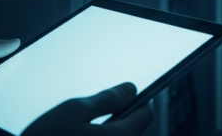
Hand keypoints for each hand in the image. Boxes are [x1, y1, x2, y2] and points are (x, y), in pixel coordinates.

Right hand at [23, 83, 153, 135]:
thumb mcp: (74, 110)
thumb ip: (107, 98)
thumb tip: (131, 89)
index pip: (147, 113)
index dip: (135, 101)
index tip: (119, 97)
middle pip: (131, 129)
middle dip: (117, 118)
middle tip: (88, 116)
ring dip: (104, 131)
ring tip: (75, 131)